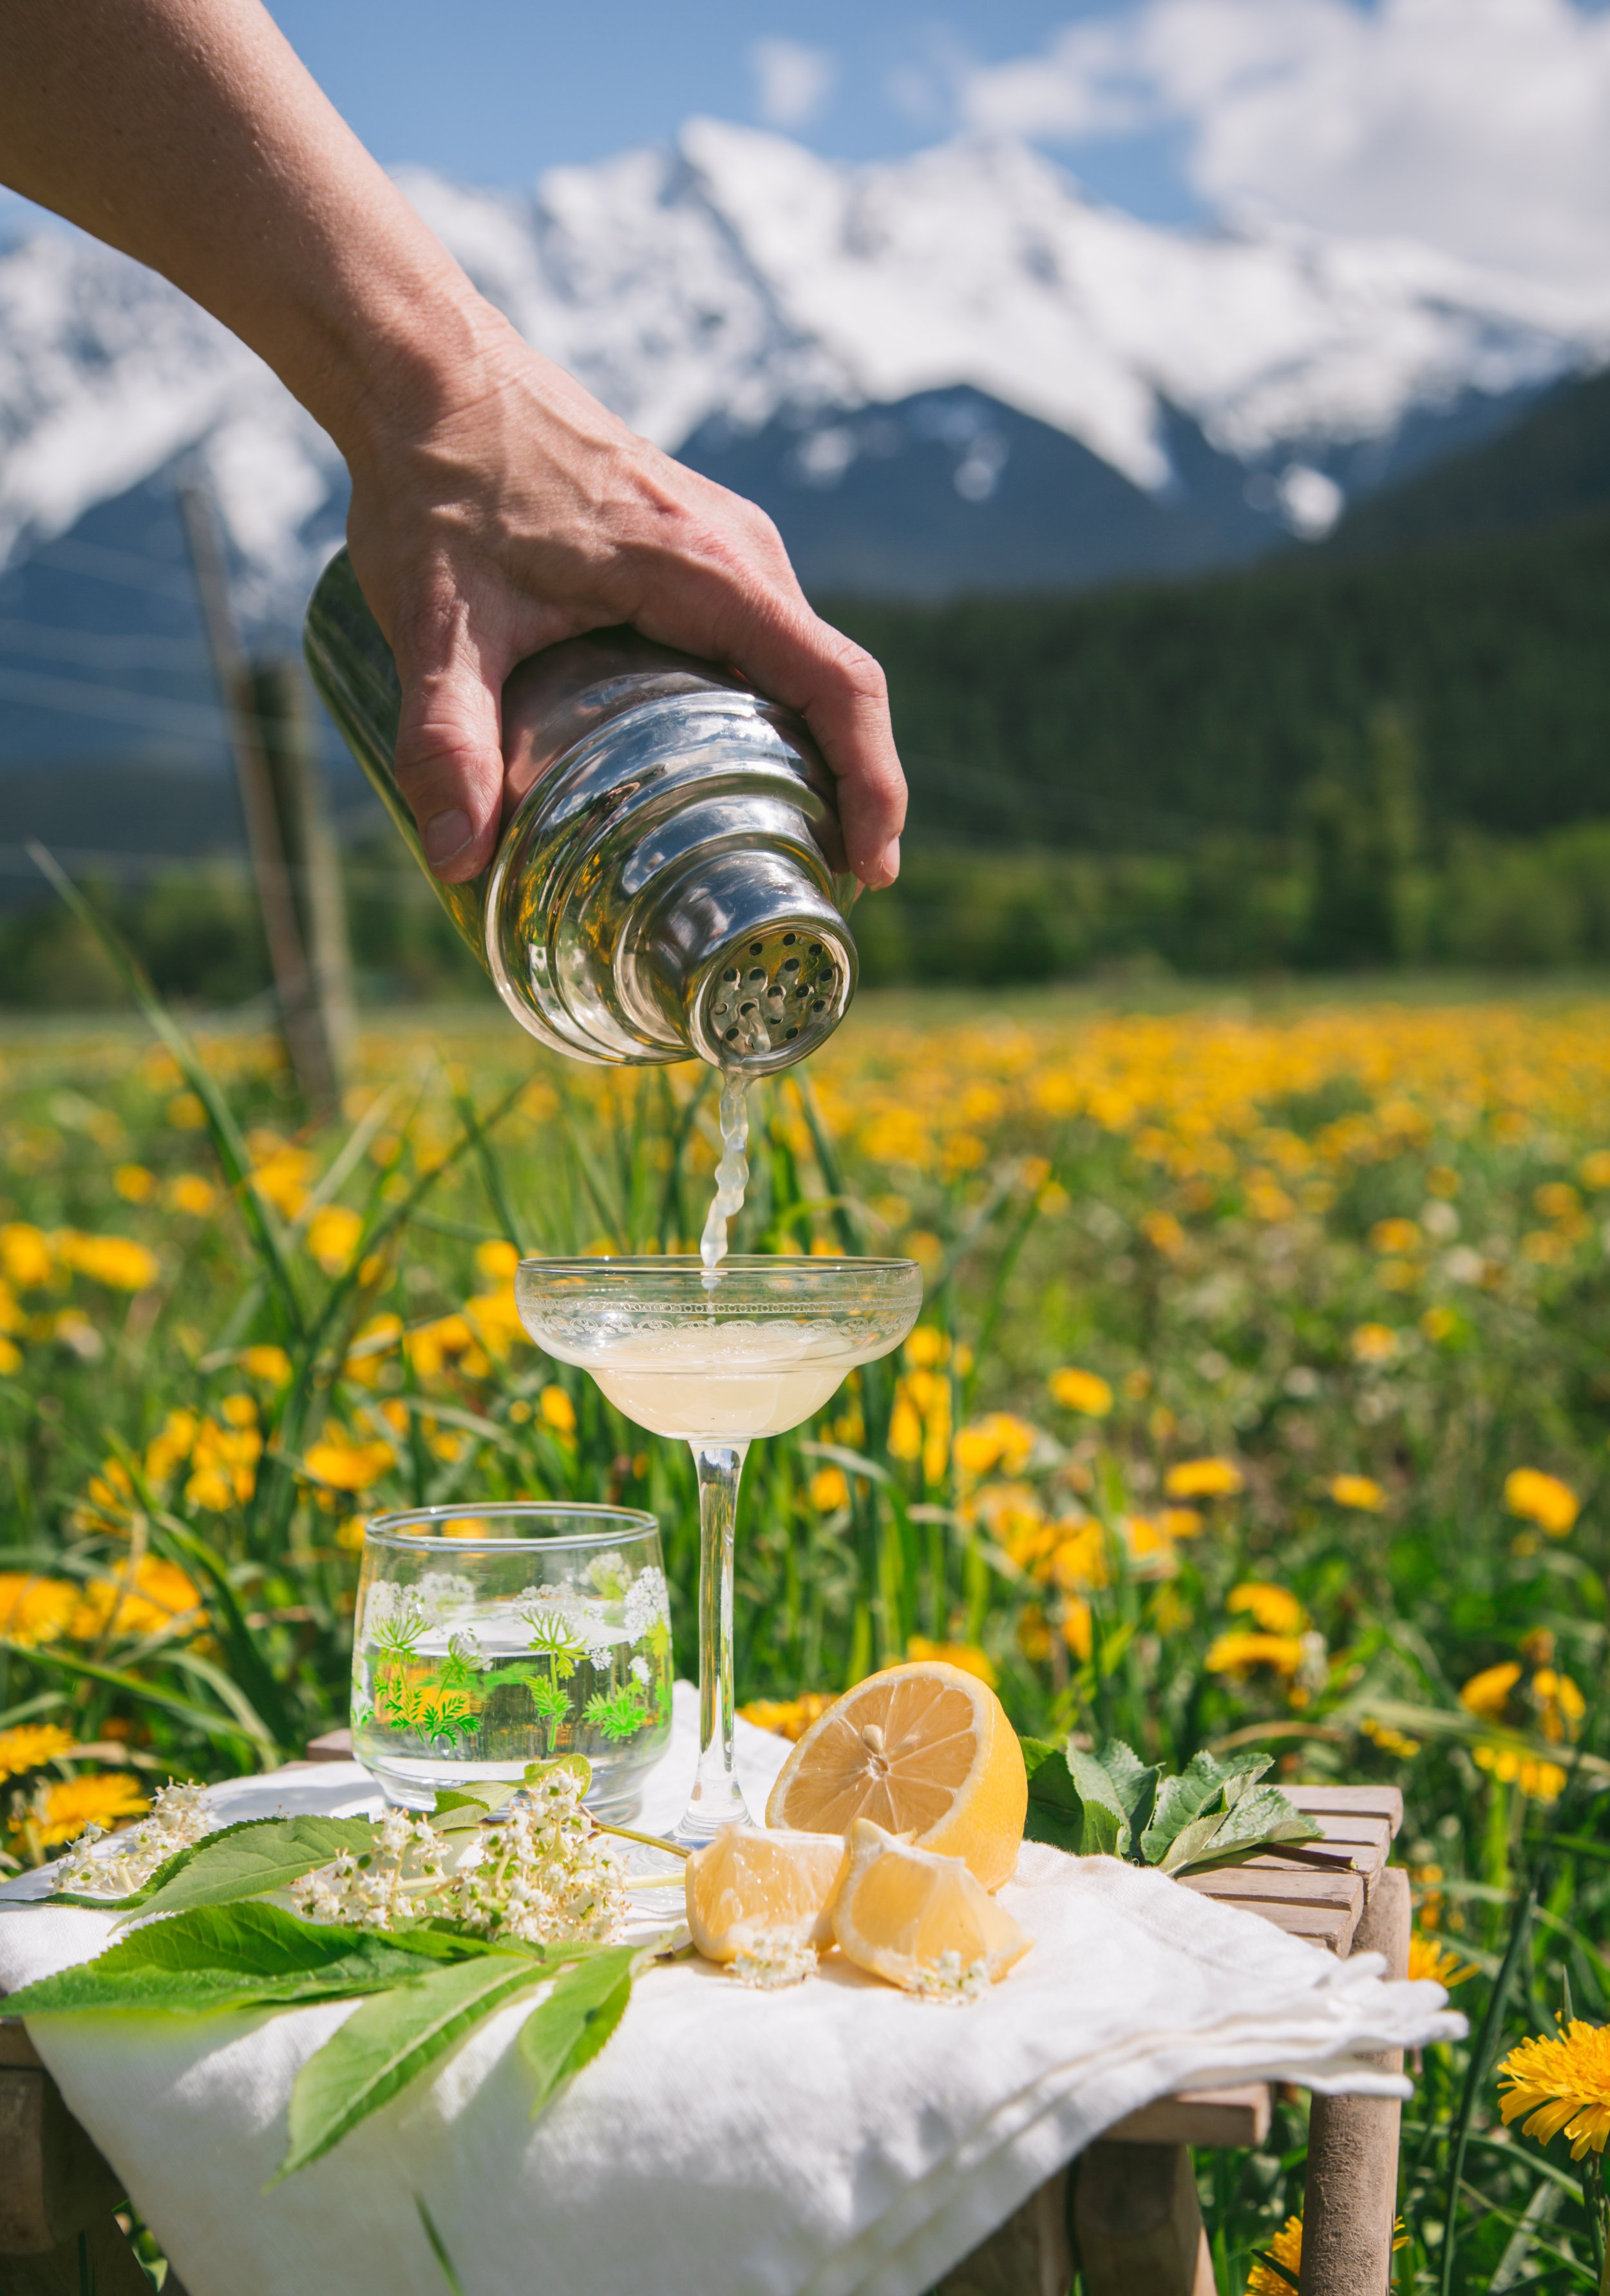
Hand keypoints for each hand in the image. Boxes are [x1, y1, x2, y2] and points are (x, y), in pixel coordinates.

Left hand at [343, 310, 905, 889]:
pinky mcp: (690, 543)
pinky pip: (761, 634)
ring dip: (811, 747)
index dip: (875, 783)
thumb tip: (459, 859)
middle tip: (819, 884)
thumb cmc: (438, 478)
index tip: (873, 867)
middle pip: (834, 683)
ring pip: (799, 658)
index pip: (840, 684)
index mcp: (708, 570)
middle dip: (848, 789)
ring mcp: (721, 542)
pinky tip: (725, 761)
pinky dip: (770, 705)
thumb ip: (447, 740)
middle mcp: (739, 551)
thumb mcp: (439, 622)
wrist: (423, 365)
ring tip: (781, 840)